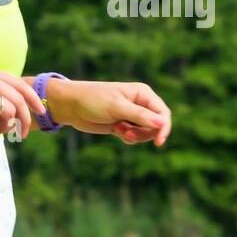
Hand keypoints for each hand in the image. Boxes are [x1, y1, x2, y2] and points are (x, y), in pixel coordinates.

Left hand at [46, 79, 172, 145]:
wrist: (72, 106)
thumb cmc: (94, 100)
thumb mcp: (117, 107)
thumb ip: (139, 116)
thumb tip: (162, 124)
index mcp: (143, 94)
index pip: (162, 113)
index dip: (164, 128)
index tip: (158, 142)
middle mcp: (140, 104)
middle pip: (156, 125)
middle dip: (144, 134)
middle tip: (127, 134)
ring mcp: (131, 115)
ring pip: (145, 133)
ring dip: (135, 137)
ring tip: (119, 131)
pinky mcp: (122, 125)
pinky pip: (133, 136)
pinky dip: (127, 138)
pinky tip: (116, 132)